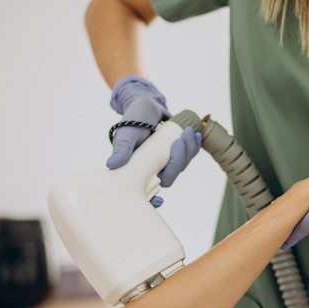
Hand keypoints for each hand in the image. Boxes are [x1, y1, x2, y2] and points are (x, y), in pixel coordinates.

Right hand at [107, 76, 200, 206]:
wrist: (146, 105)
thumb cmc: (133, 119)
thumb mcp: (126, 132)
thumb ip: (122, 148)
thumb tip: (112, 165)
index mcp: (137, 170)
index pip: (145, 191)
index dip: (152, 200)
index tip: (160, 201)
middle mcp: (152, 169)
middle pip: (169, 178)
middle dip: (177, 161)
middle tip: (179, 140)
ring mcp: (166, 161)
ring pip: (181, 166)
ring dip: (188, 150)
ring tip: (188, 131)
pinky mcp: (177, 152)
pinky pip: (188, 155)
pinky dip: (194, 145)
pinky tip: (196, 135)